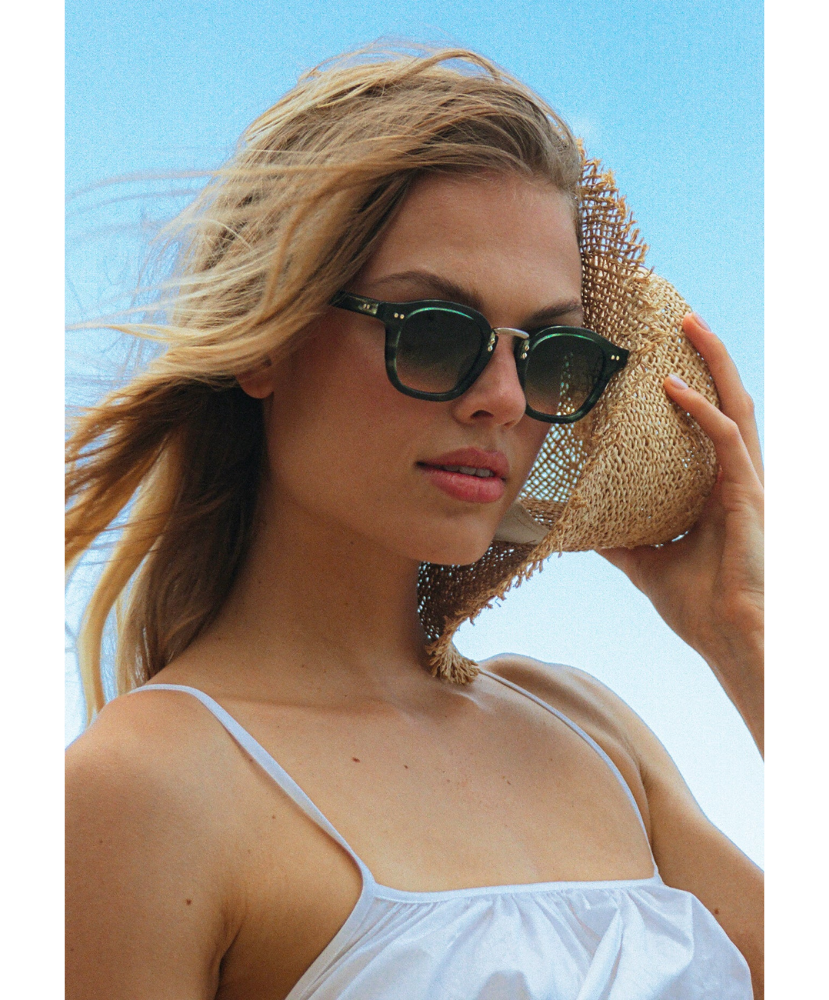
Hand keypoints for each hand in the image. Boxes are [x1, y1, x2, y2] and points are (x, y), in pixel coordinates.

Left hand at [599, 314, 763, 750]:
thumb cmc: (698, 605)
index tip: (665, 356)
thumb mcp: (646, 563)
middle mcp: (736, 477)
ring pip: (736, 404)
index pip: (710, 423)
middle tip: (682, 319)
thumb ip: (621, 541)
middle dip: (709, 358)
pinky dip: (700, 409)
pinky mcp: (747, 493)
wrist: (728, 637)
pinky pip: (726, 438)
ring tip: (689, 325)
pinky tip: (672, 387)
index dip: (696, 386)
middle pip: (727, 400)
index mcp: (716, 489)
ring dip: (714, 362)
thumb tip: (584, 529)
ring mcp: (745, 482)